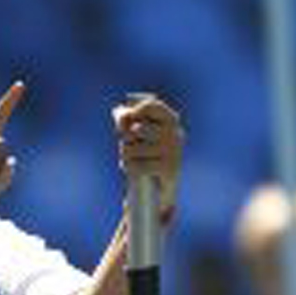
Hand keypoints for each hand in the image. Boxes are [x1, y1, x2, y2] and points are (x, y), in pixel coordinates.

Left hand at [112, 93, 183, 217]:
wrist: (158, 189)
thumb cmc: (145, 155)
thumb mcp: (136, 134)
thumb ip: (127, 119)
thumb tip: (120, 113)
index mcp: (170, 120)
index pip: (151, 105)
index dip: (133, 110)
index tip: (123, 121)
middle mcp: (175, 133)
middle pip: (136, 129)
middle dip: (125, 139)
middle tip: (128, 146)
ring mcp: (173, 151)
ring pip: (132, 149)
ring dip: (125, 155)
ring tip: (130, 159)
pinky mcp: (169, 169)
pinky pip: (136, 166)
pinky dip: (128, 168)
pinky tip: (132, 170)